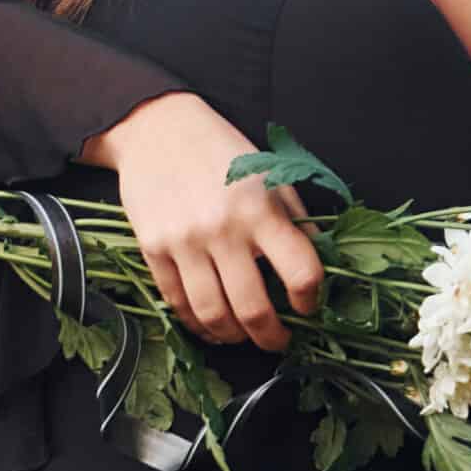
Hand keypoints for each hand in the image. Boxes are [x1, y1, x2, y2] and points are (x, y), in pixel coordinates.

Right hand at [81, 93, 323, 351]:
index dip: (310, 299)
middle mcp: (223, 229)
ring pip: (212, 314)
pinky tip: (211, 325)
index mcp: (262, 210)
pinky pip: (177, 302)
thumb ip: (294, 221)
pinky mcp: (153, 249)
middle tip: (280, 341)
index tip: (309, 305)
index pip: (301, 271)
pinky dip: (197, 323)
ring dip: (233, 337)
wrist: (158, 129)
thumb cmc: (222, 151)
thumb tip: (317, 267)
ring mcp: (184, 242)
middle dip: (272, 337)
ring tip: (244, 336)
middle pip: (253, 308)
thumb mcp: (270, 176)